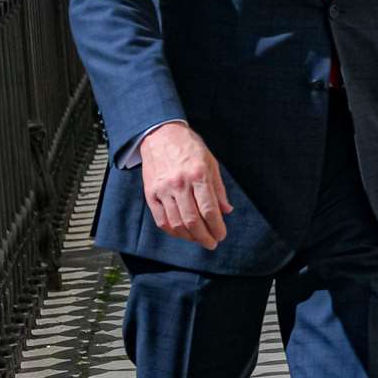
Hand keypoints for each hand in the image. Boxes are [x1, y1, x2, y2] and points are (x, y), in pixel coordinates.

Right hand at [139, 121, 233, 249]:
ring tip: (198, 239)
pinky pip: (161, 219)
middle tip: (212, 243)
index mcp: (198, 175)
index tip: (221, 235)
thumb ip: (219, 189)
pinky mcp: (150, 193)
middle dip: (204, 236)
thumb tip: (226, 211)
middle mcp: (180, 184)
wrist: (161, 135)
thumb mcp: (211, 163)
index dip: (216, 227)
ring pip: (176, 223)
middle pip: (193, 220)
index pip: (209, 210)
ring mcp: (163, 189)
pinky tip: (181, 233)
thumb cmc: (190, 147)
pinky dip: (172, 230)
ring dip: (189, 236)